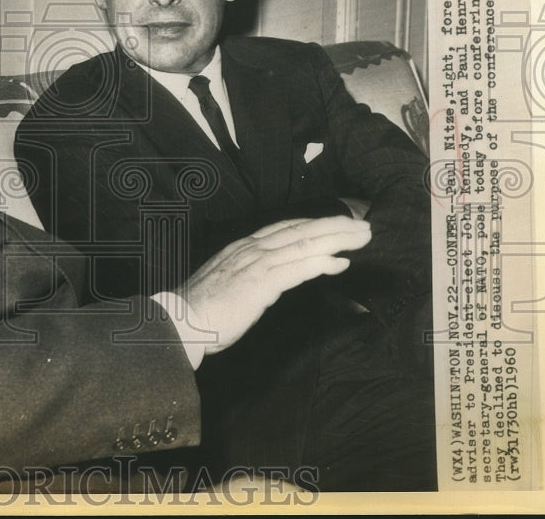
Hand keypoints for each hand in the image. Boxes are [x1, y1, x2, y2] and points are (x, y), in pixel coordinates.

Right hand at [182, 216, 370, 357]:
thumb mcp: (228, 282)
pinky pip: (296, 270)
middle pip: (300, 230)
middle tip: (363, 226)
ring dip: (336, 240)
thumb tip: (270, 277)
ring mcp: (255, 265)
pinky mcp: (259, 285)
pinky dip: (320, 264)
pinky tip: (340, 264)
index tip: (338, 223)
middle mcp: (251, 250)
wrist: (181, 321)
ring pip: (303, 245)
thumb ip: (249, 274)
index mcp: (243, 247)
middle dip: (334, 226)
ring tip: (361, 238)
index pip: (285, 228)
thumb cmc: (202, 310)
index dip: (314, 223)